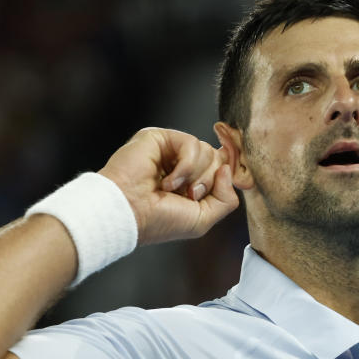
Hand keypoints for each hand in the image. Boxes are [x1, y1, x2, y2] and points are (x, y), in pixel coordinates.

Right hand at [98, 127, 238, 245]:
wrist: (128, 213)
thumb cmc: (159, 220)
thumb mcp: (203, 218)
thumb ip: (226, 199)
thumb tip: (228, 169)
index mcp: (192, 181)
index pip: (223, 167)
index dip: (230, 172)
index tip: (227, 184)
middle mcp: (182, 163)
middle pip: (219, 159)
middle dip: (209, 181)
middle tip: (189, 196)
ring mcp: (170, 150)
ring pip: (208, 151)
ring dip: (195, 176)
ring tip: (172, 189)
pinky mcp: (159, 138)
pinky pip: (191, 143)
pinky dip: (185, 166)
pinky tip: (167, 180)